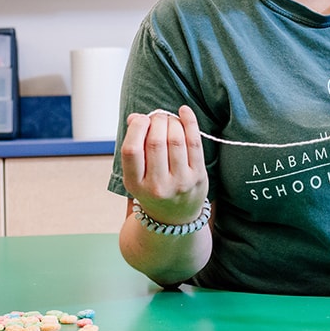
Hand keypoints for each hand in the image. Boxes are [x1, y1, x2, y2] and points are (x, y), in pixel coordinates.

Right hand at [120, 106, 208, 224]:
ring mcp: (180, 182)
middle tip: (157, 117)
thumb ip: (133, 146)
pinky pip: (195, 143)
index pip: (131, 150)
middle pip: (156, 142)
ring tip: (169, 119)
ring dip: (172, 121)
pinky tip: (184, 112)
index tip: (141, 119)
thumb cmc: (152, 188)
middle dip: (156, 121)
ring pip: (176, 140)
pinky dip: (190, 122)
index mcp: (135, 184)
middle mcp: (157, 185)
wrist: (174, 219)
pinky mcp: (198, 177)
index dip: (137, 128)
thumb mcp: (136, 175)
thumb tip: (136, 118)